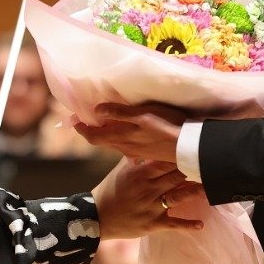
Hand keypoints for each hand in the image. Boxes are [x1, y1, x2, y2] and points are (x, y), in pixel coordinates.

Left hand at [74, 103, 188, 163]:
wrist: (190, 147)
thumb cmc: (168, 126)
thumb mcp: (143, 115)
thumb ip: (120, 114)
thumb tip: (97, 110)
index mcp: (121, 137)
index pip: (93, 136)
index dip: (81, 129)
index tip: (73, 121)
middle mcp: (125, 147)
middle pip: (102, 141)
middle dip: (92, 130)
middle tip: (85, 120)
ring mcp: (137, 152)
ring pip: (114, 144)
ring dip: (106, 134)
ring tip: (103, 124)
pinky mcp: (147, 153)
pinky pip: (126, 147)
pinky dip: (120, 138)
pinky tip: (127, 134)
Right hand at [91, 159, 203, 238]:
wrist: (96, 217)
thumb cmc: (109, 190)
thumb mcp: (121, 170)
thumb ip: (135, 156)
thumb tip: (146, 139)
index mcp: (140, 173)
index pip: (165, 160)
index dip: (181, 155)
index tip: (196, 149)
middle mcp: (147, 188)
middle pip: (175, 176)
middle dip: (193, 170)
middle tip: (210, 164)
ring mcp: (151, 207)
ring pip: (178, 197)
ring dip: (195, 193)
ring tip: (212, 188)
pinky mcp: (153, 224)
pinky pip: (173, 224)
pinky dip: (187, 225)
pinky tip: (201, 224)